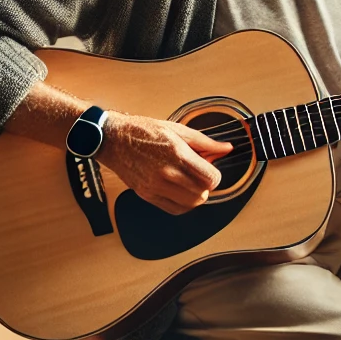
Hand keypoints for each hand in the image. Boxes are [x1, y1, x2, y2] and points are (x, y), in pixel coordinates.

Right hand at [98, 113, 234, 214]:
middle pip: (202, 194)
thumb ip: (205, 142)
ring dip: (196, 196)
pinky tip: (180, 192)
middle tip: (199, 175)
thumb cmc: (144, 131)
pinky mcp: (146, 195)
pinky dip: (183, 204)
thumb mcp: (178, 129)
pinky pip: (174, 210)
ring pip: (190, 204)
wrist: (113, 140)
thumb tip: (227, 148)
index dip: (215, 175)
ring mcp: (155, 186)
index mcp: (177, 154)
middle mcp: (166, 173)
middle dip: (206, 185)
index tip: (209, 169)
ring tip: (189, 183)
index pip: (210, 178)